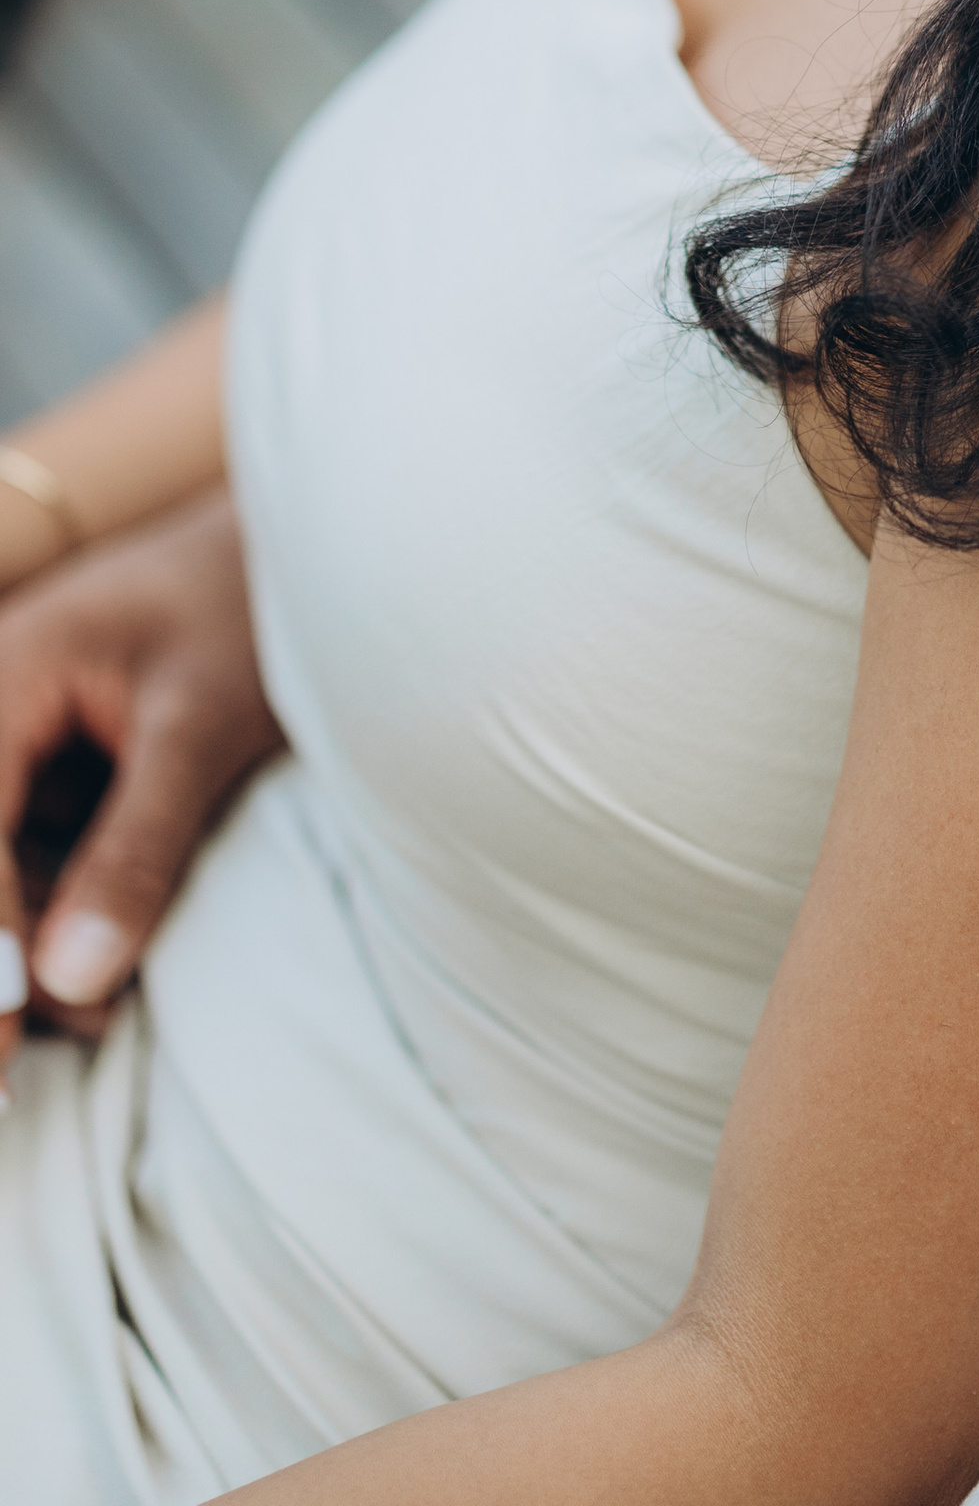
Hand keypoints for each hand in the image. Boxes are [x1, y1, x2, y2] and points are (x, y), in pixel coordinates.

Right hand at [0, 487, 282, 1081]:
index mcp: (6, 670)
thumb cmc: (263, 606)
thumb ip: (136, 850)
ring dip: (26, 955)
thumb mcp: (205, 727)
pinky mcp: (54, 767)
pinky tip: (100, 982)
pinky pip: (29, 859)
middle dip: (0, 960)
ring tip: (96, 1025)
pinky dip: (59, 920)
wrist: (325, 539)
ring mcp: (18, 735)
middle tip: (32, 1060)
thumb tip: (62, 988)